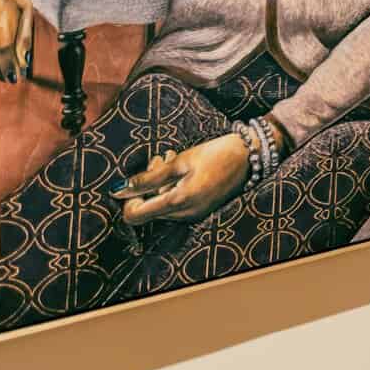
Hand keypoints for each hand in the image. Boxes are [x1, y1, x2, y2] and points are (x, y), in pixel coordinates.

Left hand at [114, 132, 251, 223]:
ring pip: (161, 205)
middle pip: (148, 209)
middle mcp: (185, 214)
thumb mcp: (180, 161)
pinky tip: (181, 169)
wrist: (251, 156)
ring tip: (172, 160)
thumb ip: (148, 178)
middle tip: (159, 160)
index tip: (135, 179)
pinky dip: (172, 188)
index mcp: (179, 201)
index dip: (128, 199)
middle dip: (147, 186)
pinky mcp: (200, 210)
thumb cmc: (217, 154)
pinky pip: (175, 204)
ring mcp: (194, 214)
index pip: (134, 216)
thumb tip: (118, 189)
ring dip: (159, 184)